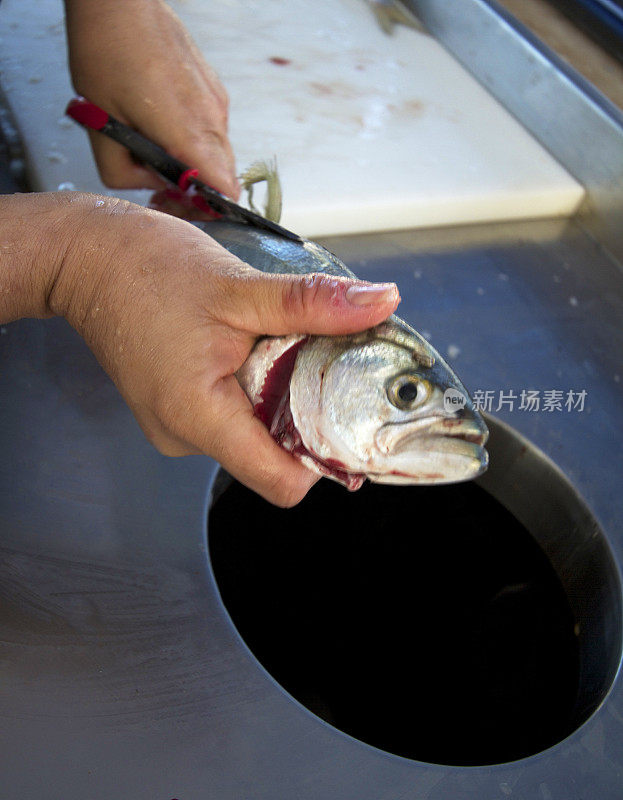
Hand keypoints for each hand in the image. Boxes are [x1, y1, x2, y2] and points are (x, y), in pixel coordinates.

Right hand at [43, 194, 398, 506]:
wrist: (87, 258)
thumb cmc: (145, 268)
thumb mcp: (239, 285)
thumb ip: (312, 302)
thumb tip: (381, 302)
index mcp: (197, 417)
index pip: (280, 482)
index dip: (325, 458)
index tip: (352, 421)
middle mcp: (183, 437)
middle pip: (274, 457)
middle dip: (305, 414)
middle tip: (314, 358)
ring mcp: (177, 427)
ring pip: (255, 434)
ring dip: (278, 396)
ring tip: (270, 343)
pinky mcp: (176, 412)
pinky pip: (233, 416)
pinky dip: (253, 389)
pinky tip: (248, 348)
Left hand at [63, 0, 238, 197]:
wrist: (119, 0)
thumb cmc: (107, 51)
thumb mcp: (100, 125)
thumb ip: (122, 172)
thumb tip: (146, 186)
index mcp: (188, 133)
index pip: (224, 191)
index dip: (203, 210)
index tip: (176, 207)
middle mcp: (212, 119)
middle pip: (222, 178)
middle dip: (195, 192)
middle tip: (158, 190)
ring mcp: (216, 102)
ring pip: (217, 154)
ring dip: (193, 166)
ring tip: (154, 156)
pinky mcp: (213, 89)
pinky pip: (211, 130)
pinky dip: (194, 141)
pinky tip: (161, 128)